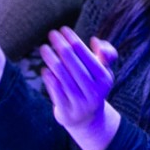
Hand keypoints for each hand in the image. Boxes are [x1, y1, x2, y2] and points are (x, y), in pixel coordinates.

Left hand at [40, 26, 121, 149]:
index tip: (63, 29)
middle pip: (73, 63)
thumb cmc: (93, 86)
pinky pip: (55, 90)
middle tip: (52, 33)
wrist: (87, 120)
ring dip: (51, 59)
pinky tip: (44, 68)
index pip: (86, 55)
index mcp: (104, 79)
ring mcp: (80, 102)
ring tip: (44, 48)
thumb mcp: (104, 71)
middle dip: (61, 46)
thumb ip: (106, 54)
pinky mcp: (66, 111)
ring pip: (62, 76)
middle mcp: (94, 91)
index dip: (74, 40)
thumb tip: (95, 41)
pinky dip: (48, 77)